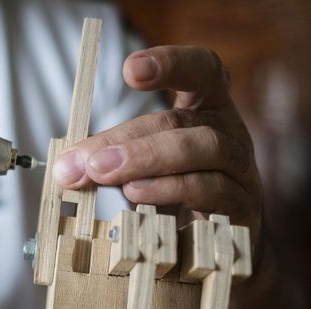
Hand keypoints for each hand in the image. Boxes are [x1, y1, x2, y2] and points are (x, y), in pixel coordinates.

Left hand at [53, 46, 262, 249]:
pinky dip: (170, 191)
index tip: (130, 69)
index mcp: (208, 109)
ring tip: (106, 174)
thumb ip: (111, 159)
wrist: (218, 243)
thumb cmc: (177, 194)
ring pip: (203, 149)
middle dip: (129, 138)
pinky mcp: (244, 206)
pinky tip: (137, 196)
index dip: (172, 63)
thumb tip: (66, 168)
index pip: (201, 70)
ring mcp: (242, 169)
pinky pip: (212, 191)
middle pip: (181, 121)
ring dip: (148, 160)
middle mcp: (230, 132)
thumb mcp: (145, 168)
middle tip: (89, 160)